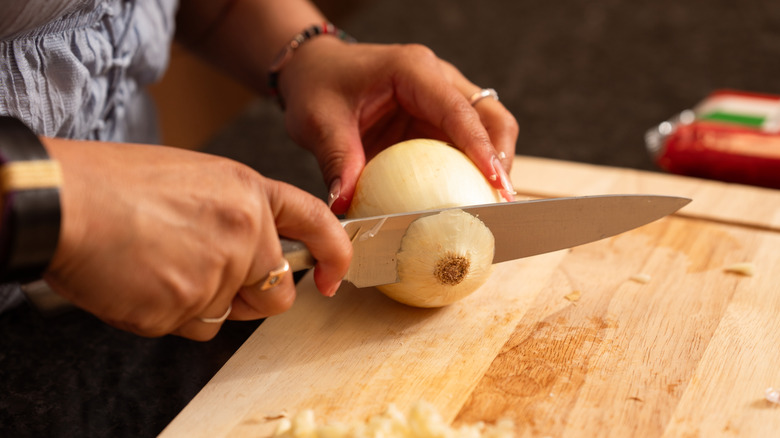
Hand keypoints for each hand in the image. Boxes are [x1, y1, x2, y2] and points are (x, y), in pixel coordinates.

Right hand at [41, 139, 350, 340]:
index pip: (316, 223)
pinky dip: (167, 315)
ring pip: (227, 316)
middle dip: (251, 297)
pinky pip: (189, 328)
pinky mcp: (183, 308)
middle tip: (207, 275)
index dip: (334, 253)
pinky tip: (140, 281)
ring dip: (200, 304)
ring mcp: (216, 273)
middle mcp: (244, 234)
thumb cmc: (117, 185)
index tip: (333, 277)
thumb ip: (235, 214)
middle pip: (276, 293)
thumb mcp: (194, 178)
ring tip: (157, 265)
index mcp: (248, 193)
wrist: (63, 202)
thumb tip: (250, 251)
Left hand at [279, 38, 518, 213]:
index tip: (494, 182)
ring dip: (493, 168)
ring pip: (488, 131)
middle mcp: (437, 80)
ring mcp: (441, 101)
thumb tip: (344, 203)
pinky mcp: (436, 122)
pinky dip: (471, 173)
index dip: (481, 147)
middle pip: (491, 117)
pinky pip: (465, 147)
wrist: (315, 71)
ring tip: (492, 207)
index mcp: (413, 70)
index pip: (458, 110)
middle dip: (502, 158)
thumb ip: (337, 160)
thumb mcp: (319, 120)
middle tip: (500, 202)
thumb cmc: (318, 85)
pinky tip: (467, 201)